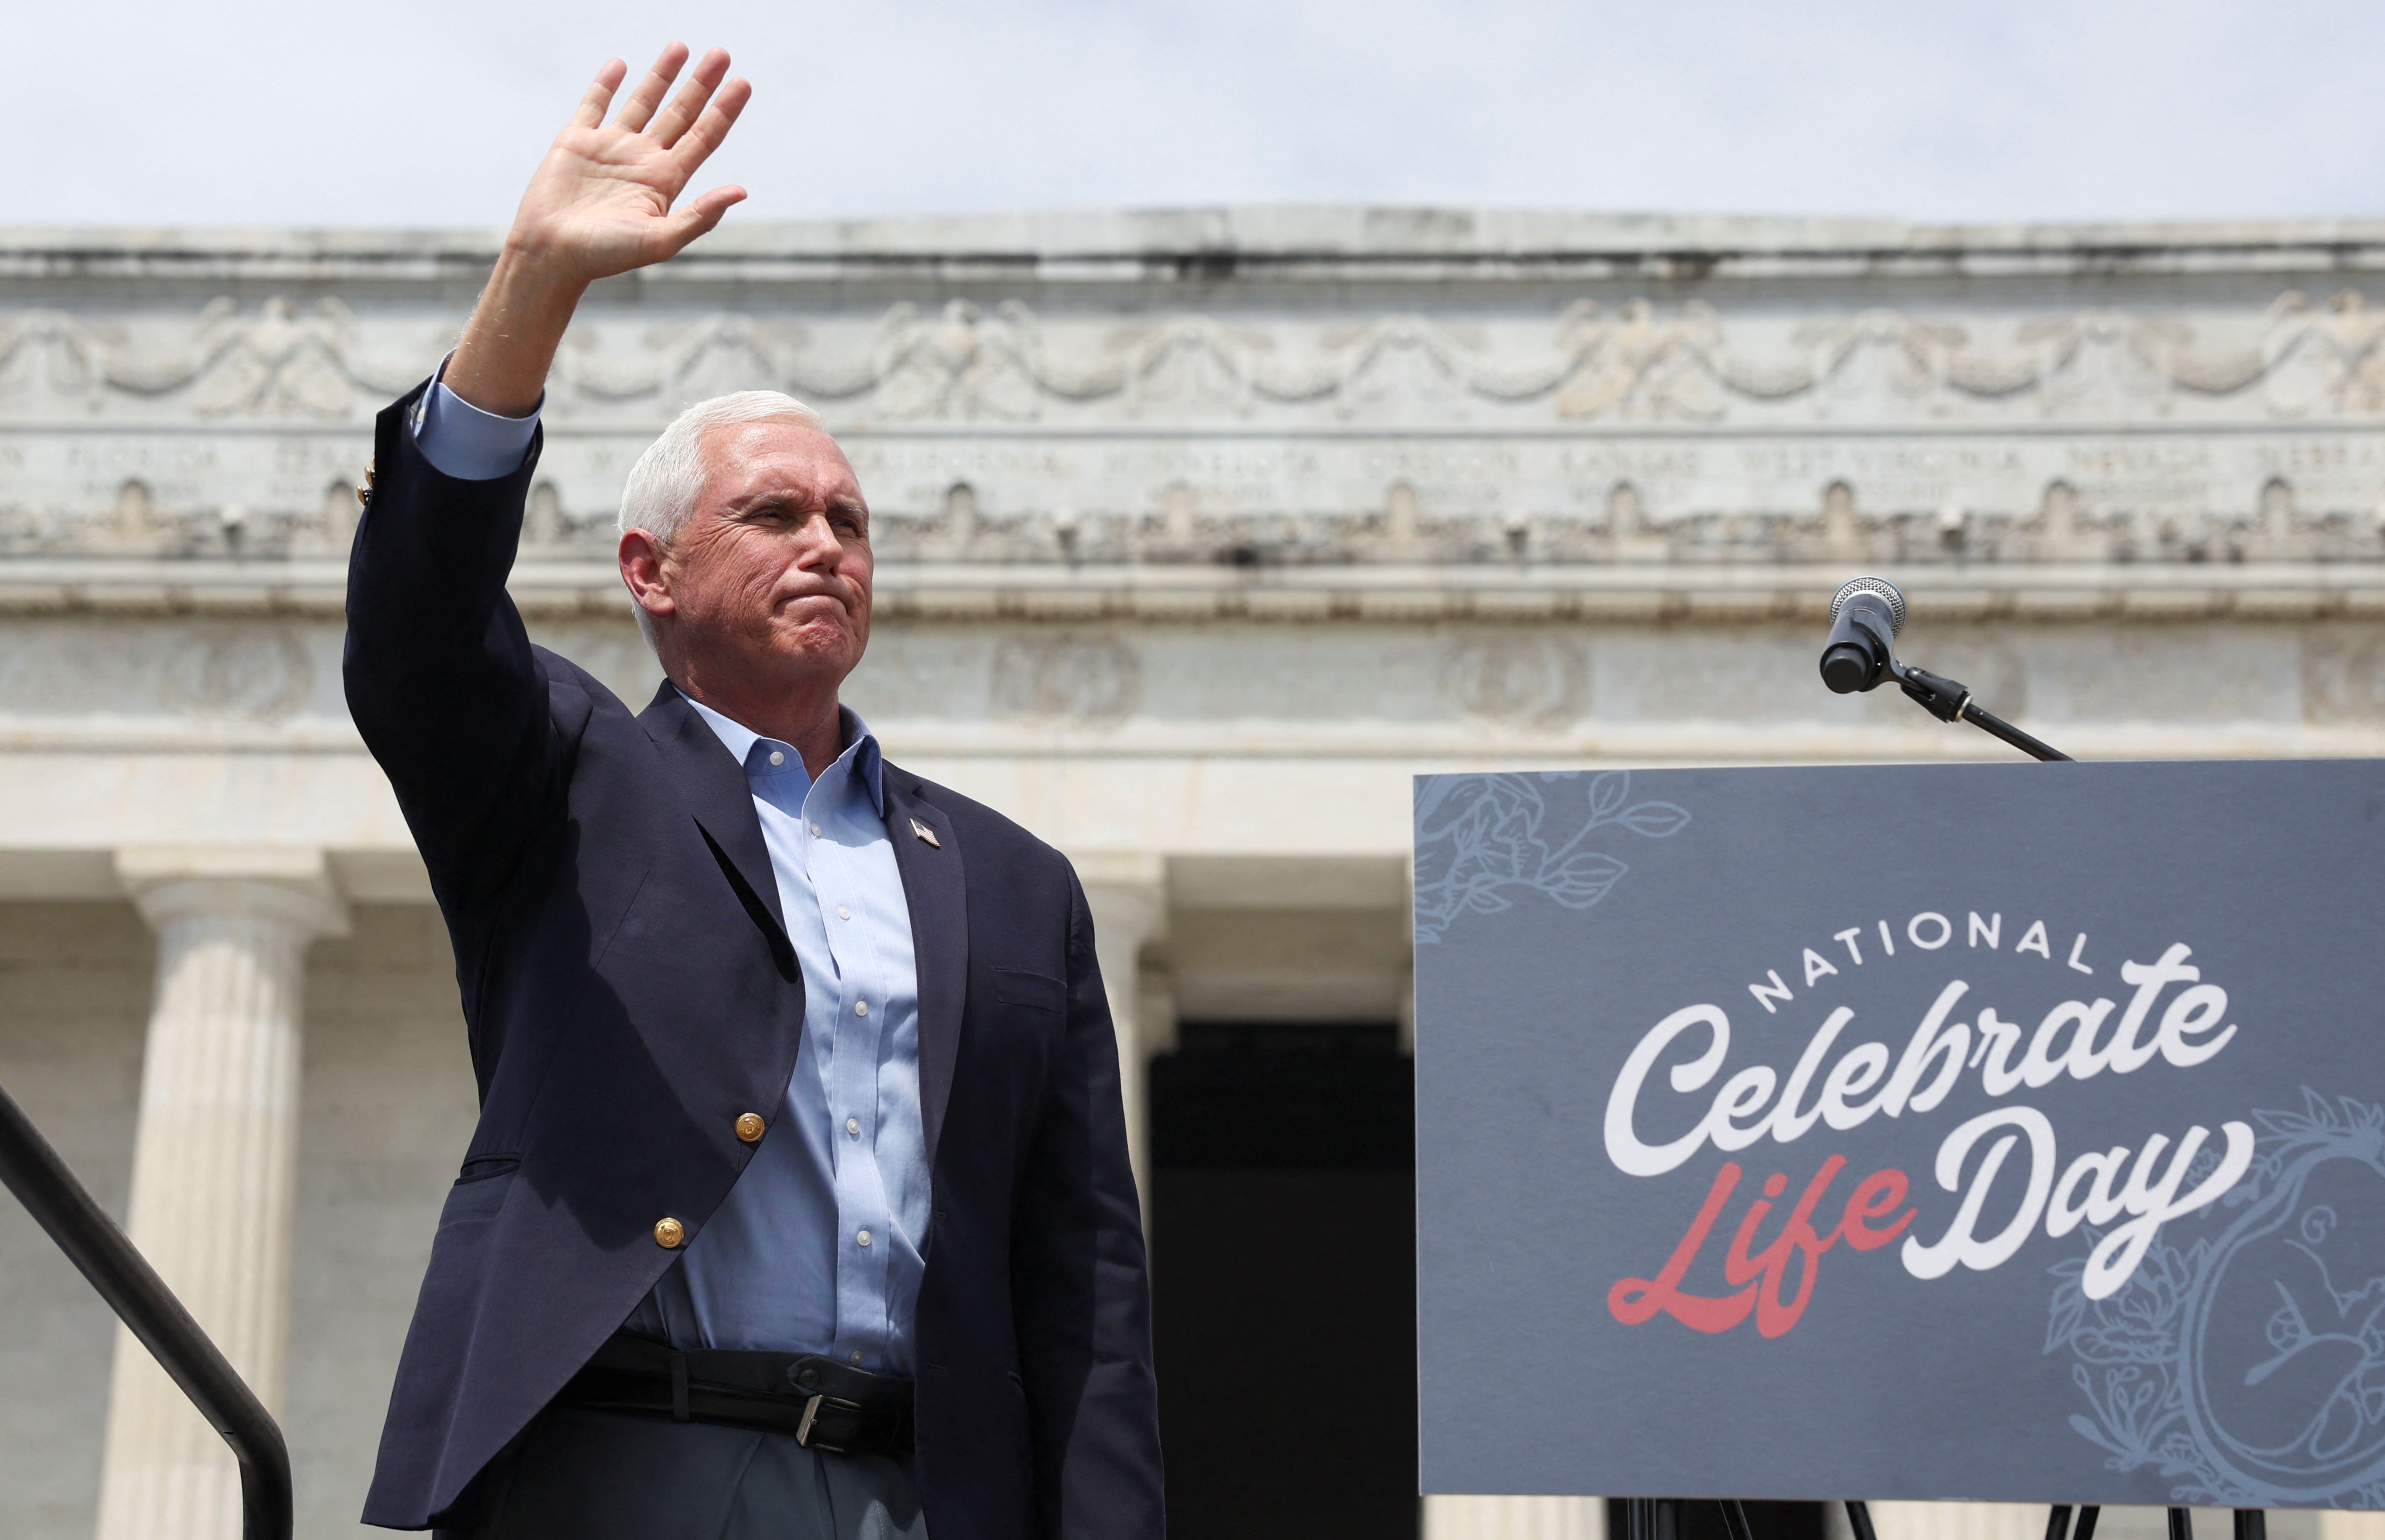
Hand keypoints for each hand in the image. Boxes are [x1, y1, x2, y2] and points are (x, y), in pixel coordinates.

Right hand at [444, 46, 750, 416]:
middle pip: (681, 113)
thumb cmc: (605, 256)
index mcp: (666, 181)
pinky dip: (606, 84)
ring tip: (681, 47)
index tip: (744, 82)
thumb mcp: (660, 240)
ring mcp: (610, 148)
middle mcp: (643, 160)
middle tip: (722, 54)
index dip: (724, 110)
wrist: (551, 254)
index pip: (704, 137)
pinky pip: (594, 104)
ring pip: (643, 102)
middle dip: (701, 84)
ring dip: (662, 75)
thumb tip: (741, 190)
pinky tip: (620, 65)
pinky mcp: (576, 141)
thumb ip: (701, 216)